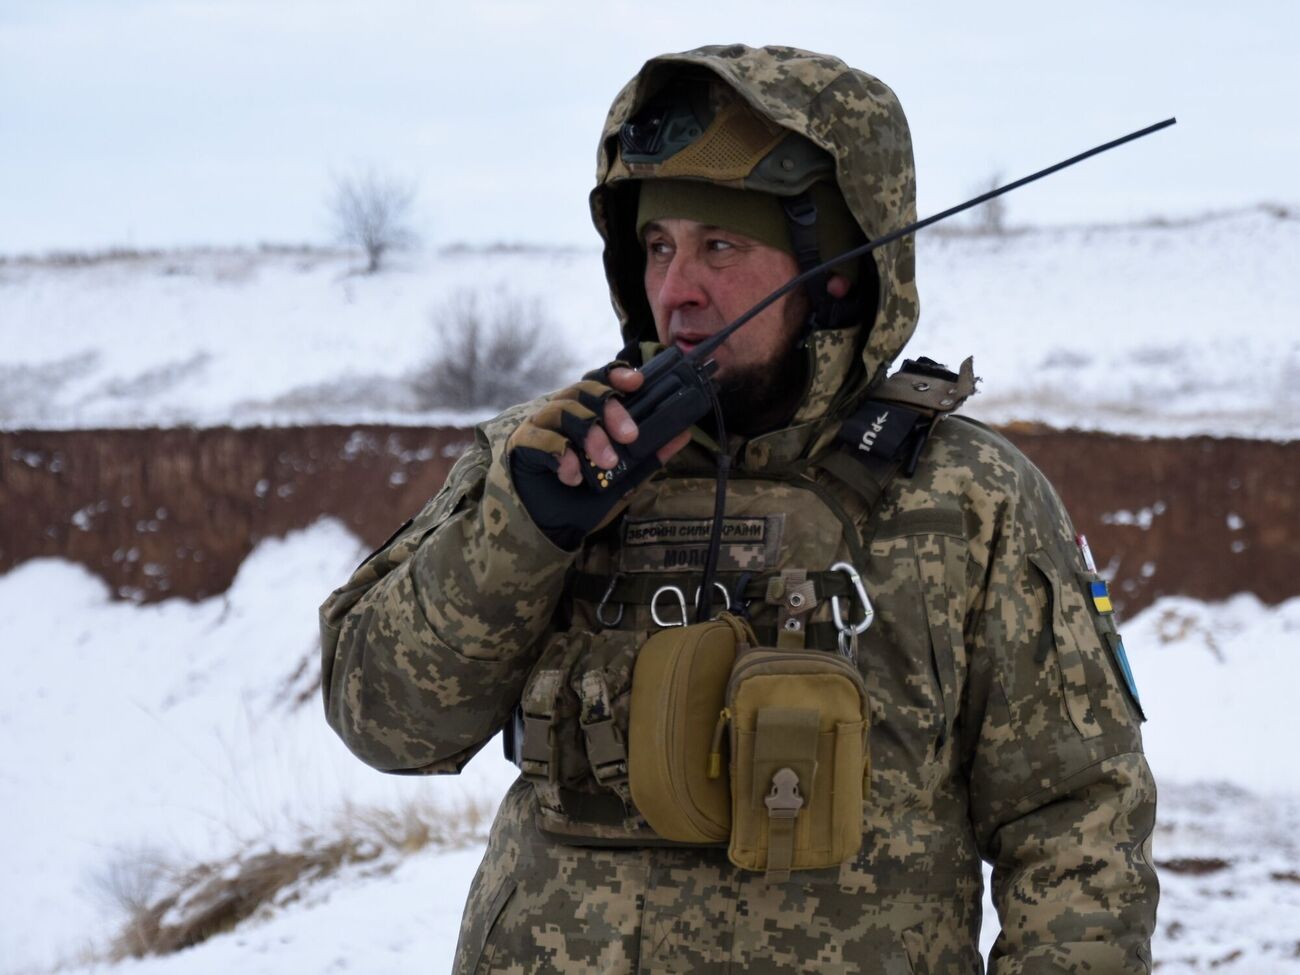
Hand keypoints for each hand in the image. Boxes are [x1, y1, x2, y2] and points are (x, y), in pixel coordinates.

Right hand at [506, 363, 690, 548]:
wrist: (553, 530)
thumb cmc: (586, 499)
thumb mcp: (625, 478)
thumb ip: (650, 455)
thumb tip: (683, 434)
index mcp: (588, 414)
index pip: (600, 381)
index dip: (617, 375)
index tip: (638, 383)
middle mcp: (563, 412)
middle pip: (584, 391)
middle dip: (610, 409)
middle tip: (629, 437)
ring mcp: (541, 426)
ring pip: (564, 411)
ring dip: (590, 435)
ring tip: (606, 462)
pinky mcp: (523, 445)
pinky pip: (541, 438)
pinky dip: (560, 454)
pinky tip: (573, 476)